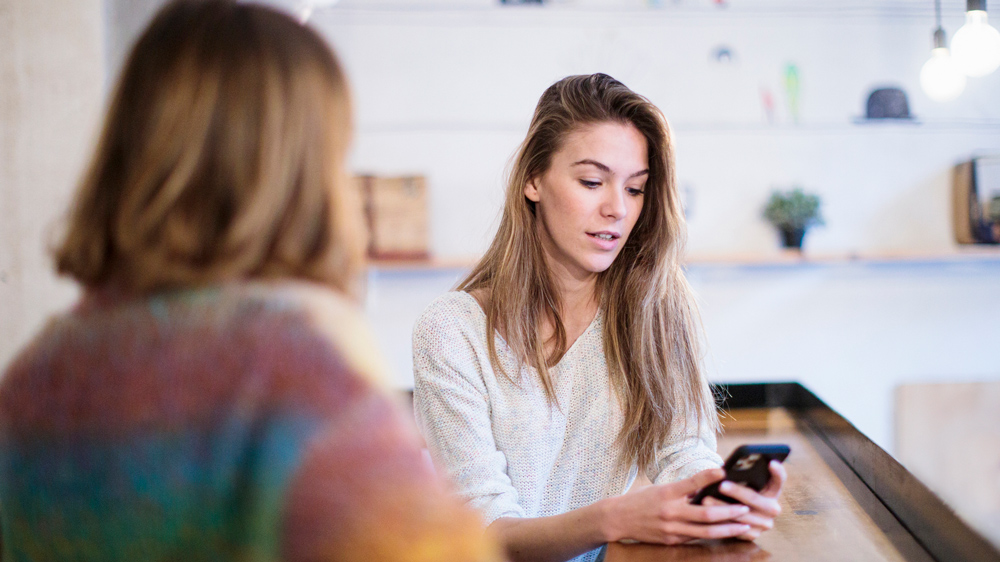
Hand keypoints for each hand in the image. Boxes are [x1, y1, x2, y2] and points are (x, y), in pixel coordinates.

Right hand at [605, 468, 753, 544]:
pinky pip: (695, 538)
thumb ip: (683, 489)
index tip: (724, 472)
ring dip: (727, 529)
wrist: (619, 518)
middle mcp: (670, 512)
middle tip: (745, 508)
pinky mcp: (671, 541)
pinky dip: (712, 535)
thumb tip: (708, 485)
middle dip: (729, 512)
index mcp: (667, 493)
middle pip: (706, 514)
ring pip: (705, 531)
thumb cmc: (642, 500)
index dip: (708, 477)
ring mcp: (671, 529)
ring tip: (744, 526)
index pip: (691, 483)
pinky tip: (725, 532)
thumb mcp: (660, 488)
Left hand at [703, 460, 785, 540]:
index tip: (770, 462)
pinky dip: (722, 521)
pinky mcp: (754, 534)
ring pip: (743, 515)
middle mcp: (773, 508)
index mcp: (773, 491)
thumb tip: (725, 470)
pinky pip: (737, 529)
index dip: (778, 472)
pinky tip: (709, 516)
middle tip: (721, 486)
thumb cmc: (735, 491)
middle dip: (737, 492)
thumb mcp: (740, 482)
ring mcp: (766, 523)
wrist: (733, 515)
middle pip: (756, 499)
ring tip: (706, 499)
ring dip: (723, 508)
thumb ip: (740, 475)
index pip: (779, 480)